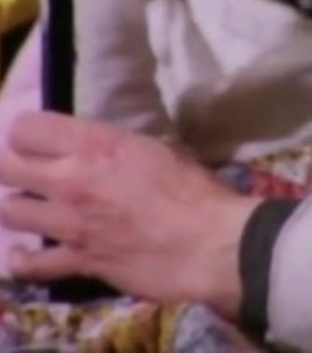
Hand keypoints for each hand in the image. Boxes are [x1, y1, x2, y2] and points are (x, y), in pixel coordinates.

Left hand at [0, 112, 260, 316]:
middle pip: (6, 166)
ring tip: (37, 208)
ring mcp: (69, 224)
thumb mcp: (155, 148)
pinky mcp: (77, 261)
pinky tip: (31, 253)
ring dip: (21, 208)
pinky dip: (26, 259)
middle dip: (13, 165)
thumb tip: (101, 148)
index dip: (27, 131)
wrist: (208, 243)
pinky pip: (30, 264)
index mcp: (94, 144)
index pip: (27, 128)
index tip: (38, 139)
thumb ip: (115, 146)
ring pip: (11, 211)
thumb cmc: (191, 188)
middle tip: (31, 170)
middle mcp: (71, 180)